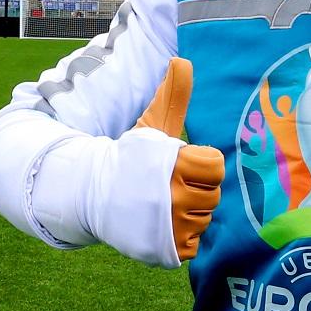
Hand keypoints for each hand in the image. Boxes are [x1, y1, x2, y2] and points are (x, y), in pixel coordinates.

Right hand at [136, 57, 223, 263]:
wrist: (94, 194)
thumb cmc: (130, 157)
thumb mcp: (152, 125)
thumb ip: (172, 95)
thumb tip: (182, 60)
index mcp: (175, 164)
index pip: (215, 166)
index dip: (201, 163)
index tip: (180, 163)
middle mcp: (175, 197)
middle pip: (213, 194)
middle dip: (195, 188)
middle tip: (170, 185)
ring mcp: (171, 227)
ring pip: (204, 219)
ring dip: (189, 212)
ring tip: (164, 204)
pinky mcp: (166, 250)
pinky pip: (194, 244)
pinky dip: (181, 236)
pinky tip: (162, 225)